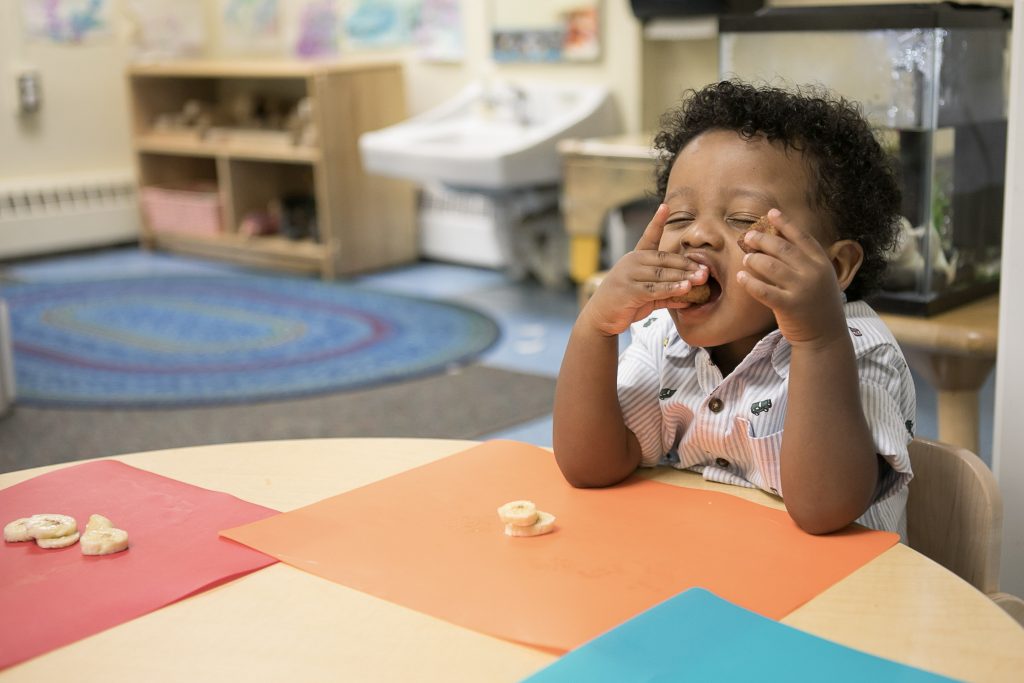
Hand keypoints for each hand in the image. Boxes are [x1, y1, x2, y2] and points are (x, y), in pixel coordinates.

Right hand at [583, 203, 707, 335]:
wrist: (601, 317)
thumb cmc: (624, 302)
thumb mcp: (645, 293)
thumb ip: (665, 290)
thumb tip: (690, 292)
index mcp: (635, 257)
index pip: (649, 237)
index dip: (657, 222)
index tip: (665, 206)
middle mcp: (631, 262)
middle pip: (664, 260)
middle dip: (687, 265)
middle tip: (706, 270)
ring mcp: (629, 275)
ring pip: (661, 275)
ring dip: (683, 277)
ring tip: (700, 279)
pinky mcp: (629, 291)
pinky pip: (655, 289)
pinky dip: (672, 290)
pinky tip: (685, 290)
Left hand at [736, 209, 845, 347]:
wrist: (826, 334)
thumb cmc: (818, 303)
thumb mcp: (819, 277)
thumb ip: (804, 261)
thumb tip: (777, 240)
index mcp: (821, 262)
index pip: (801, 237)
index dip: (785, 223)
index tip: (771, 213)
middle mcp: (813, 273)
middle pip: (782, 248)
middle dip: (762, 239)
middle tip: (748, 236)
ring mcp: (801, 289)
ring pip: (770, 266)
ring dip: (754, 259)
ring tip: (746, 258)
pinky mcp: (789, 306)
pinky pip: (764, 290)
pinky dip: (750, 282)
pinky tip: (741, 277)